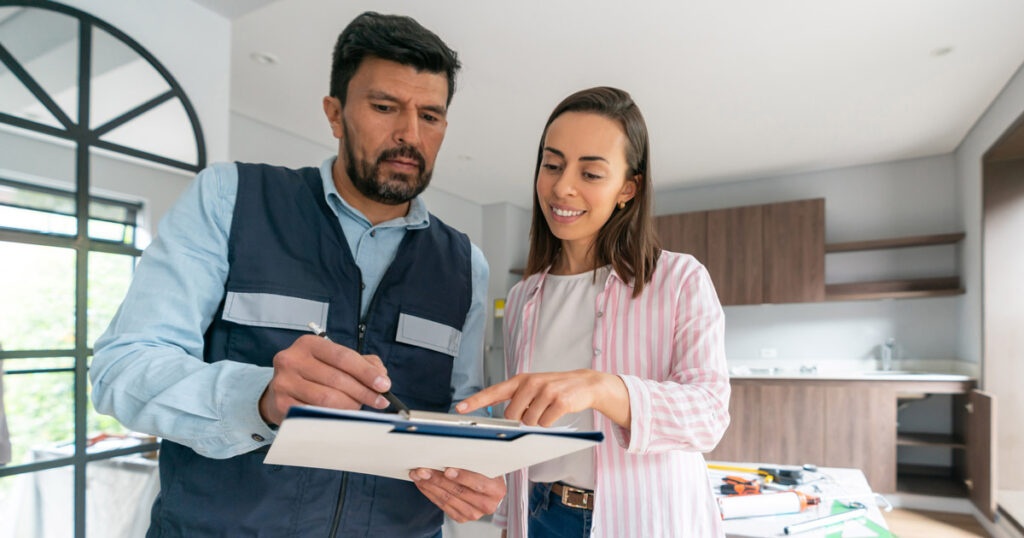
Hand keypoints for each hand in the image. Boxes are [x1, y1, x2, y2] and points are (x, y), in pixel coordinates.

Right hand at [258, 334, 390, 424]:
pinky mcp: (281, 404)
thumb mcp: (335, 362)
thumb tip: (381, 375)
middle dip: (363, 392)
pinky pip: (314, 413)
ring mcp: (283, 382)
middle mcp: (292, 359)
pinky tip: (342, 417)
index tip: (384, 385)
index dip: (366, 372)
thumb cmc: (313, 375)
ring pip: (327, 398)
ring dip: (350, 406)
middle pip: (337, 379)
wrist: (280, 391)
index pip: (343, 357)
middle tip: (379, 401)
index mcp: (308, 344)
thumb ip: (362, 364)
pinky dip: (333, 416)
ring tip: (359, 407)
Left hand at [409, 467, 504, 522]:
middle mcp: (487, 505)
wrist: (488, 489)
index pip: (479, 483)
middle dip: (438, 479)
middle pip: (459, 491)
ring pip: (447, 499)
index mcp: (496, 490)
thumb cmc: (485, 472)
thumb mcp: (485, 464)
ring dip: (430, 486)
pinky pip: (442, 505)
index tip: (447, 470)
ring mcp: (474, 513)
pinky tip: (423, 484)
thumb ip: (474, 461)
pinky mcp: (461, 517)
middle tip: (423, 470)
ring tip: (418, 475)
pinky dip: (430, 493)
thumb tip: (452, 451)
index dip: (462, 476)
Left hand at [455, 370, 630, 427]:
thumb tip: (504, 420)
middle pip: (512, 415)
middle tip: (535, 411)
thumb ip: (516, 399)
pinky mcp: (560, 401)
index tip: (460, 408)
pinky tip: (557, 412)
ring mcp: (546, 391)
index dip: (476, 401)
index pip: (493, 391)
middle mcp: (531, 382)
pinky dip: (550, 423)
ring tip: (548, 410)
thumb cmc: (554, 389)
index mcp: (521, 380)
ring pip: (529, 421)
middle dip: (521, 419)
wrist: (585, 383)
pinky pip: (545, 423)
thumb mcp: (533, 388)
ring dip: (538, 422)